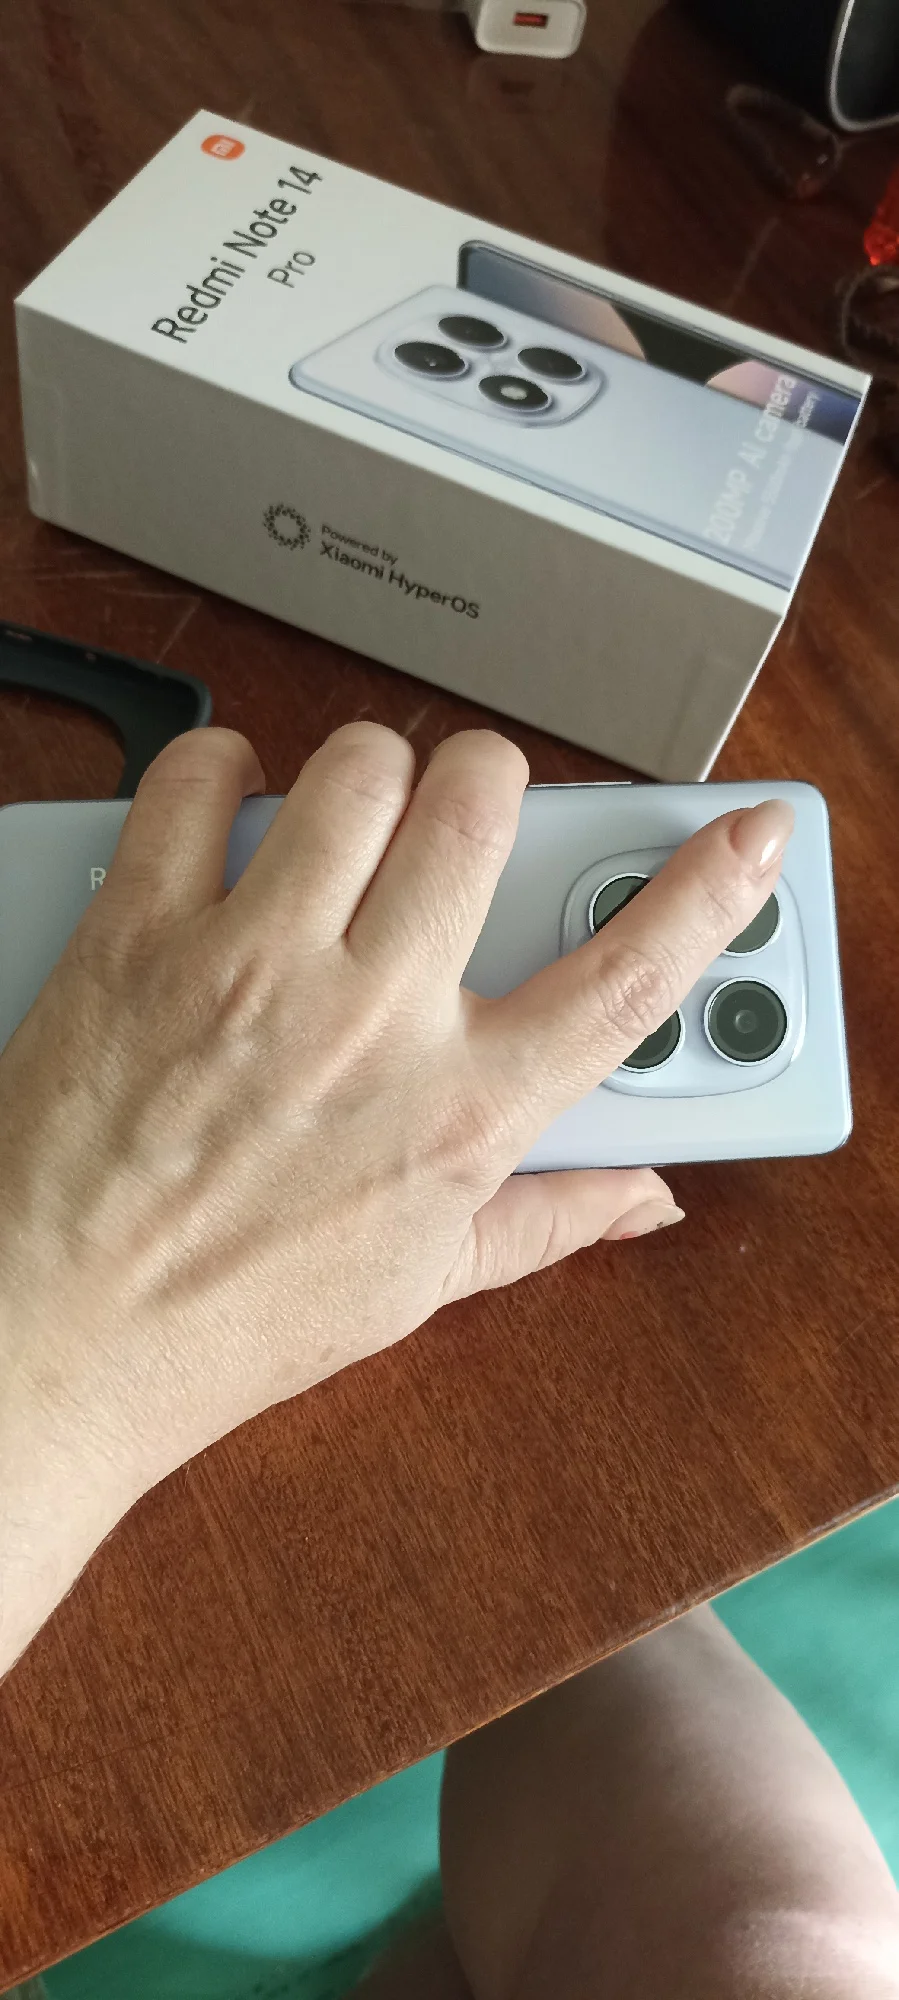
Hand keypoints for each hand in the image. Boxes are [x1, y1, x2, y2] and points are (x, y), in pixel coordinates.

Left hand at [0, 724, 791, 1668]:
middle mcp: (372, 1022)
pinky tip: (226, 818)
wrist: (52, 1340)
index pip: (630, 975)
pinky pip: (198, 780)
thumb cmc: (228, 1323)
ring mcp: (255, 967)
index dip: (711, 889)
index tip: (747, 833)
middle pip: (484, 804)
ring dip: (365, 775)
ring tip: (340, 829)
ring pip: (358, 766)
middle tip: (456, 826)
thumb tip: (644, 1196)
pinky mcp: (141, 934)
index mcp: (462, 1112)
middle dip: (485, 788)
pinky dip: (217, 771)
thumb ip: (549, 1221)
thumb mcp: (419, 1283)